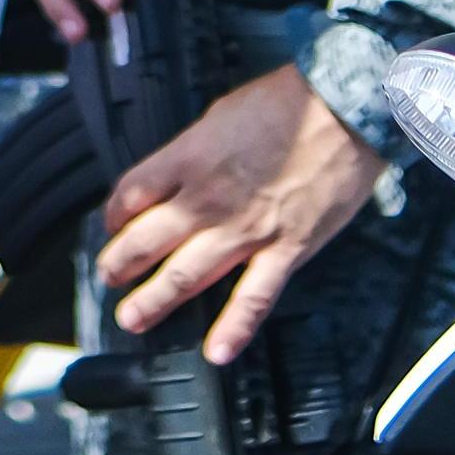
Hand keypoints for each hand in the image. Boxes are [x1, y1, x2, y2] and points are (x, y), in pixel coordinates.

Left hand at [92, 65, 385, 366]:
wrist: (345, 110)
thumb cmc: (287, 103)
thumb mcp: (220, 114)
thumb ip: (193, 152)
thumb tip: (176, 173)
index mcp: (188, 160)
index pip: (131, 195)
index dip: (114, 215)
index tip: (113, 224)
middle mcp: (207, 200)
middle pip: (146, 241)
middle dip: (120, 264)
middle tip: (109, 278)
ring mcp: (245, 230)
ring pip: (186, 276)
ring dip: (153, 301)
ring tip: (133, 318)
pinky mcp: (285, 250)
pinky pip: (254, 298)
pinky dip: (233, 329)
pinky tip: (216, 351)